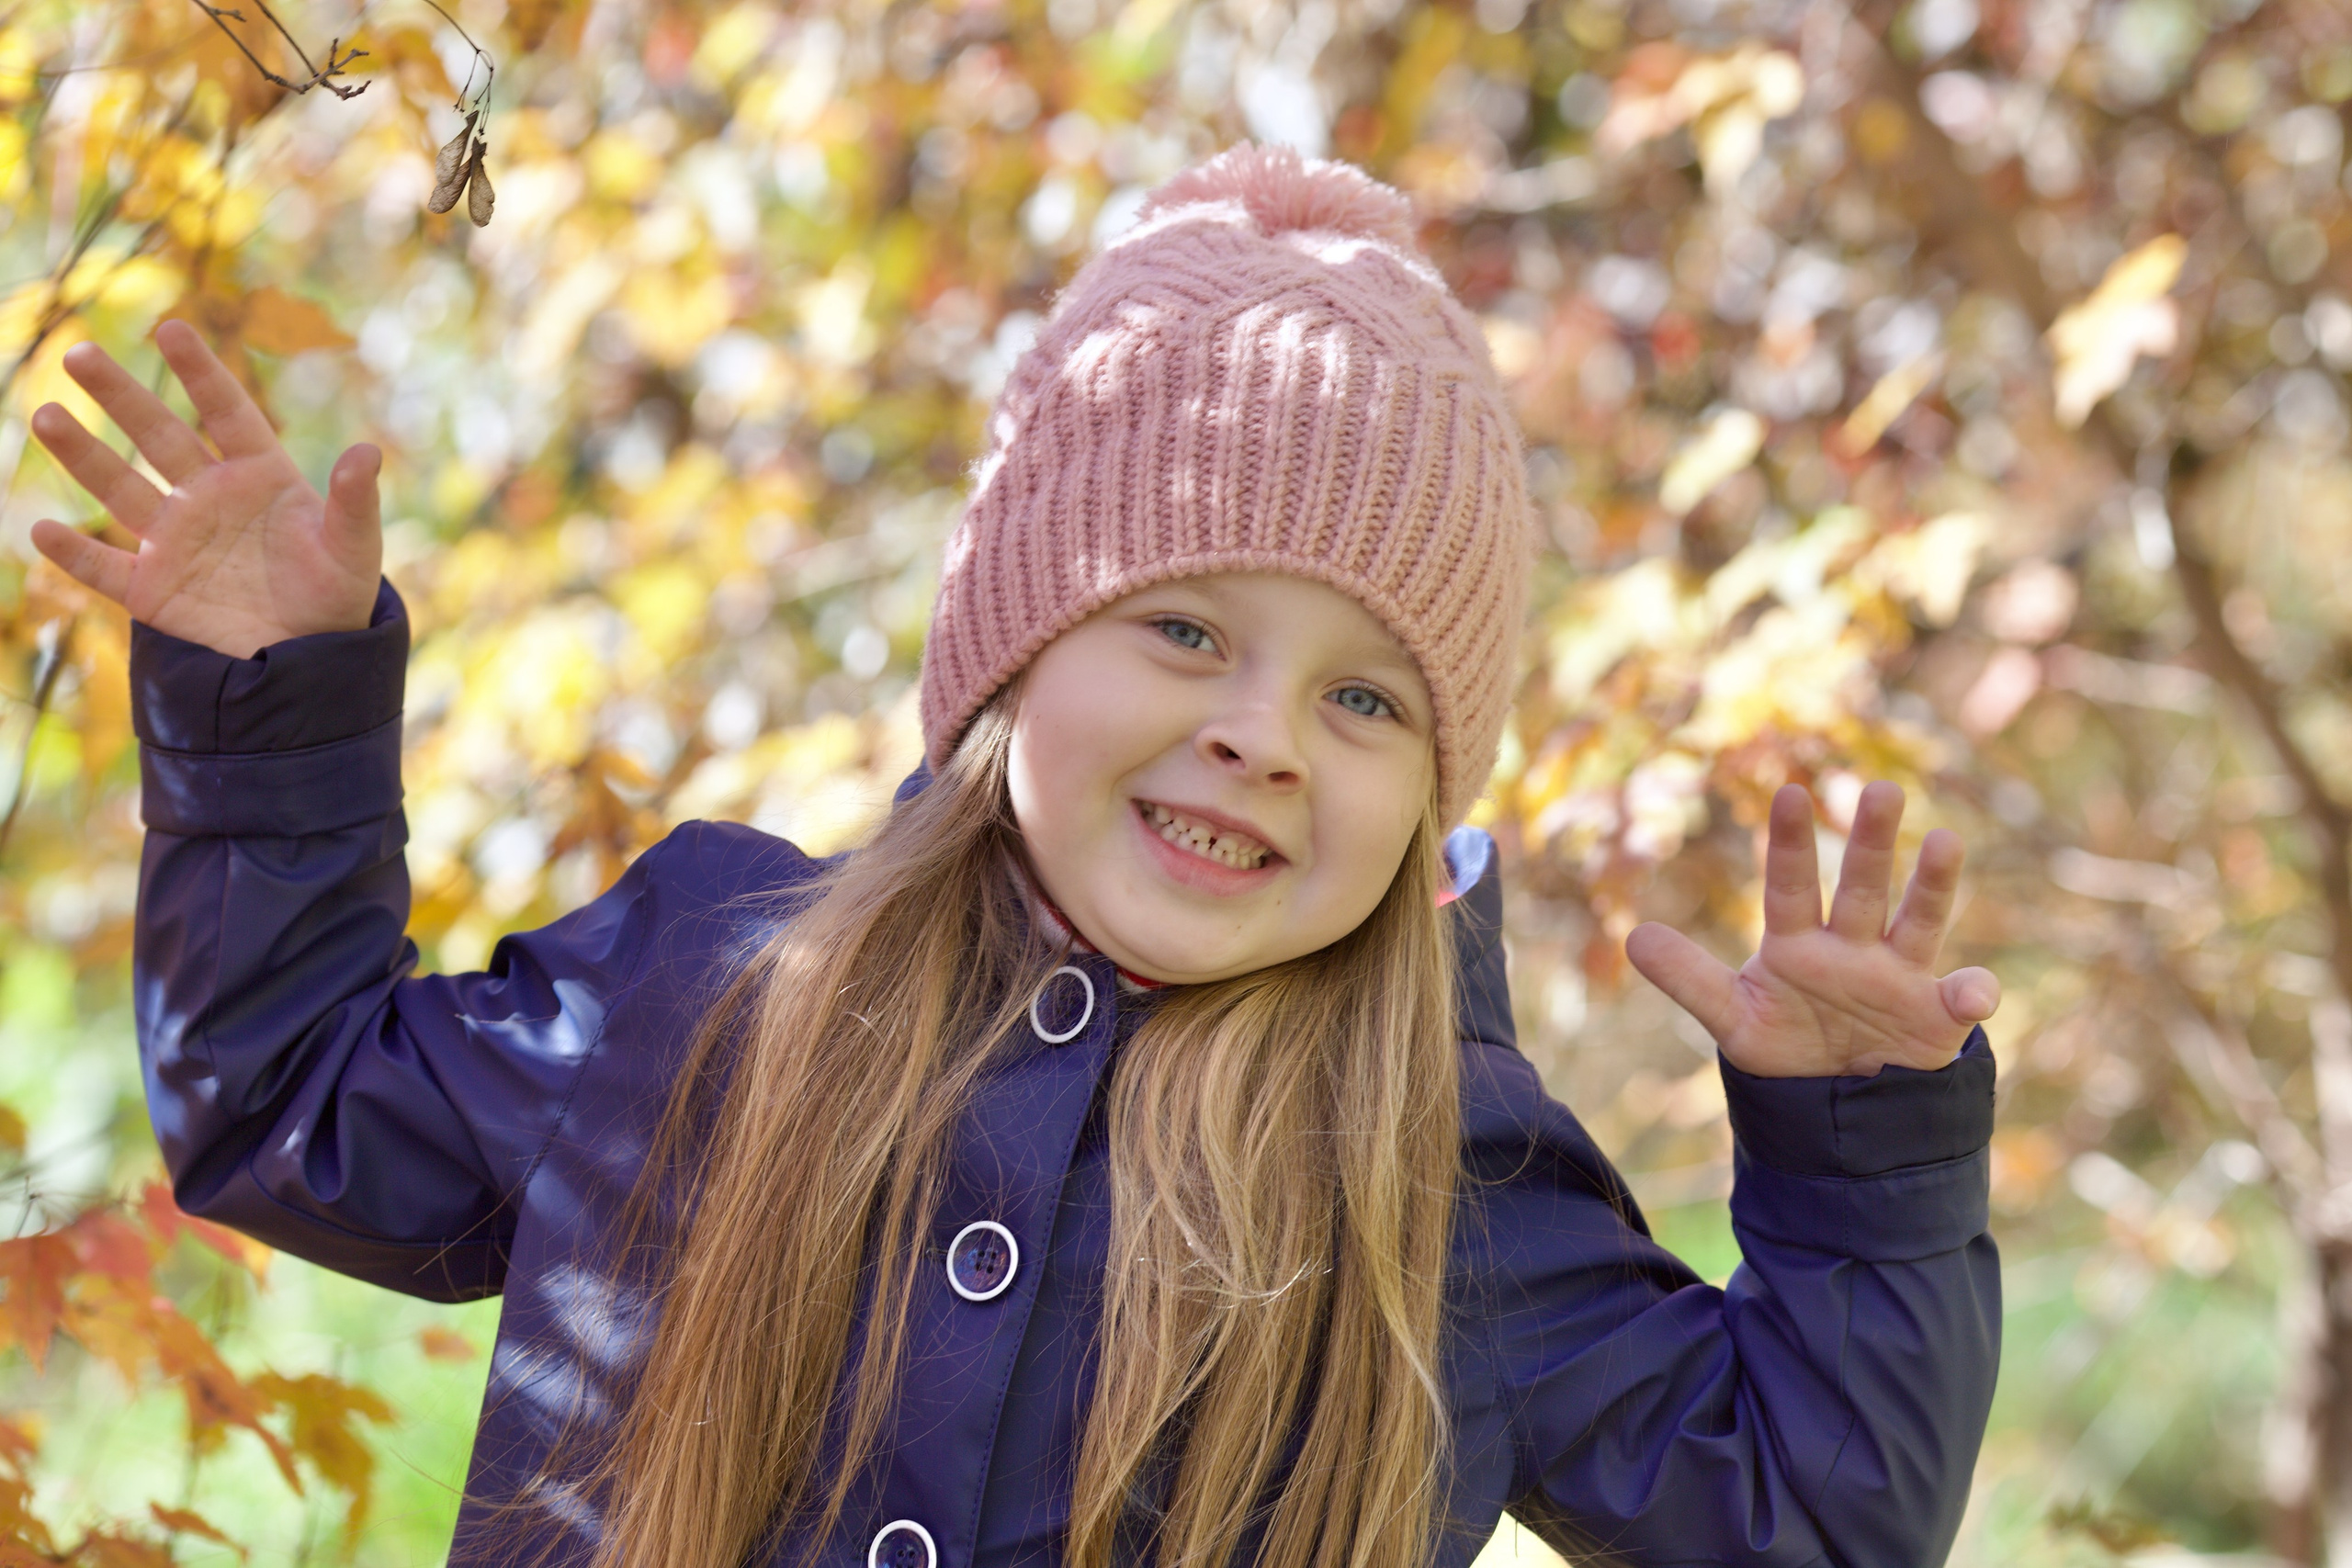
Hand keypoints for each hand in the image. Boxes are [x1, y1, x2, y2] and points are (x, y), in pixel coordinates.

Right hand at [27, 319, 380, 658]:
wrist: (312, 656)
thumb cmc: (337, 592)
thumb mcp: (355, 547)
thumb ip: (355, 502)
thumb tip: (368, 452)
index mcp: (259, 475)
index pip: (226, 412)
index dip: (200, 372)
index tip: (170, 329)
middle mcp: (208, 496)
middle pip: (159, 436)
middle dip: (121, 396)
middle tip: (80, 354)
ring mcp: (176, 541)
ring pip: (121, 489)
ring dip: (84, 456)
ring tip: (46, 415)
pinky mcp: (152, 590)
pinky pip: (105, 567)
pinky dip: (75, 553)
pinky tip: (42, 530)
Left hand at [1625, 781, 1998, 1077]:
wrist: (1836, 1101)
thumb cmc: (1785, 1044)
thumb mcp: (1734, 1018)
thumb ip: (1690, 980)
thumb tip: (1634, 937)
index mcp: (1798, 943)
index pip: (1789, 887)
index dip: (1790, 844)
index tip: (1790, 793)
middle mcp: (1852, 946)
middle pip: (1860, 887)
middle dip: (1870, 842)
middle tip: (1880, 789)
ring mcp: (1899, 975)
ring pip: (1916, 921)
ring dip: (1931, 885)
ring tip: (1944, 841)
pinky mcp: (1937, 1014)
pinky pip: (1962, 998)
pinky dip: (1973, 993)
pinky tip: (1973, 994)